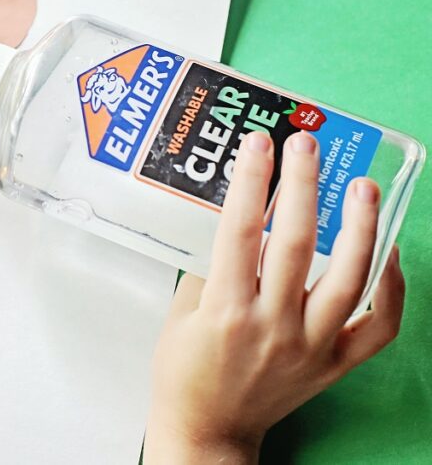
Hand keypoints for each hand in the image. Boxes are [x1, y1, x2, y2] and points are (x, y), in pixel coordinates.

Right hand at [144, 131, 404, 463]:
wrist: (206, 429)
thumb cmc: (184, 372)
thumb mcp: (181, 313)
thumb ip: (210, 267)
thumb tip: (239, 219)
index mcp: (225, 311)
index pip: (241, 231)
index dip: (251, 182)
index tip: (258, 143)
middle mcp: (272, 326)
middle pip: (298, 243)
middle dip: (303, 184)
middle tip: (307, 143)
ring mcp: (310, 346)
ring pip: (349, 280)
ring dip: (361, 227)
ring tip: (363, 186)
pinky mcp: (334, 365)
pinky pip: (377, 325)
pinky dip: (390, 287)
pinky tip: (388, 251)